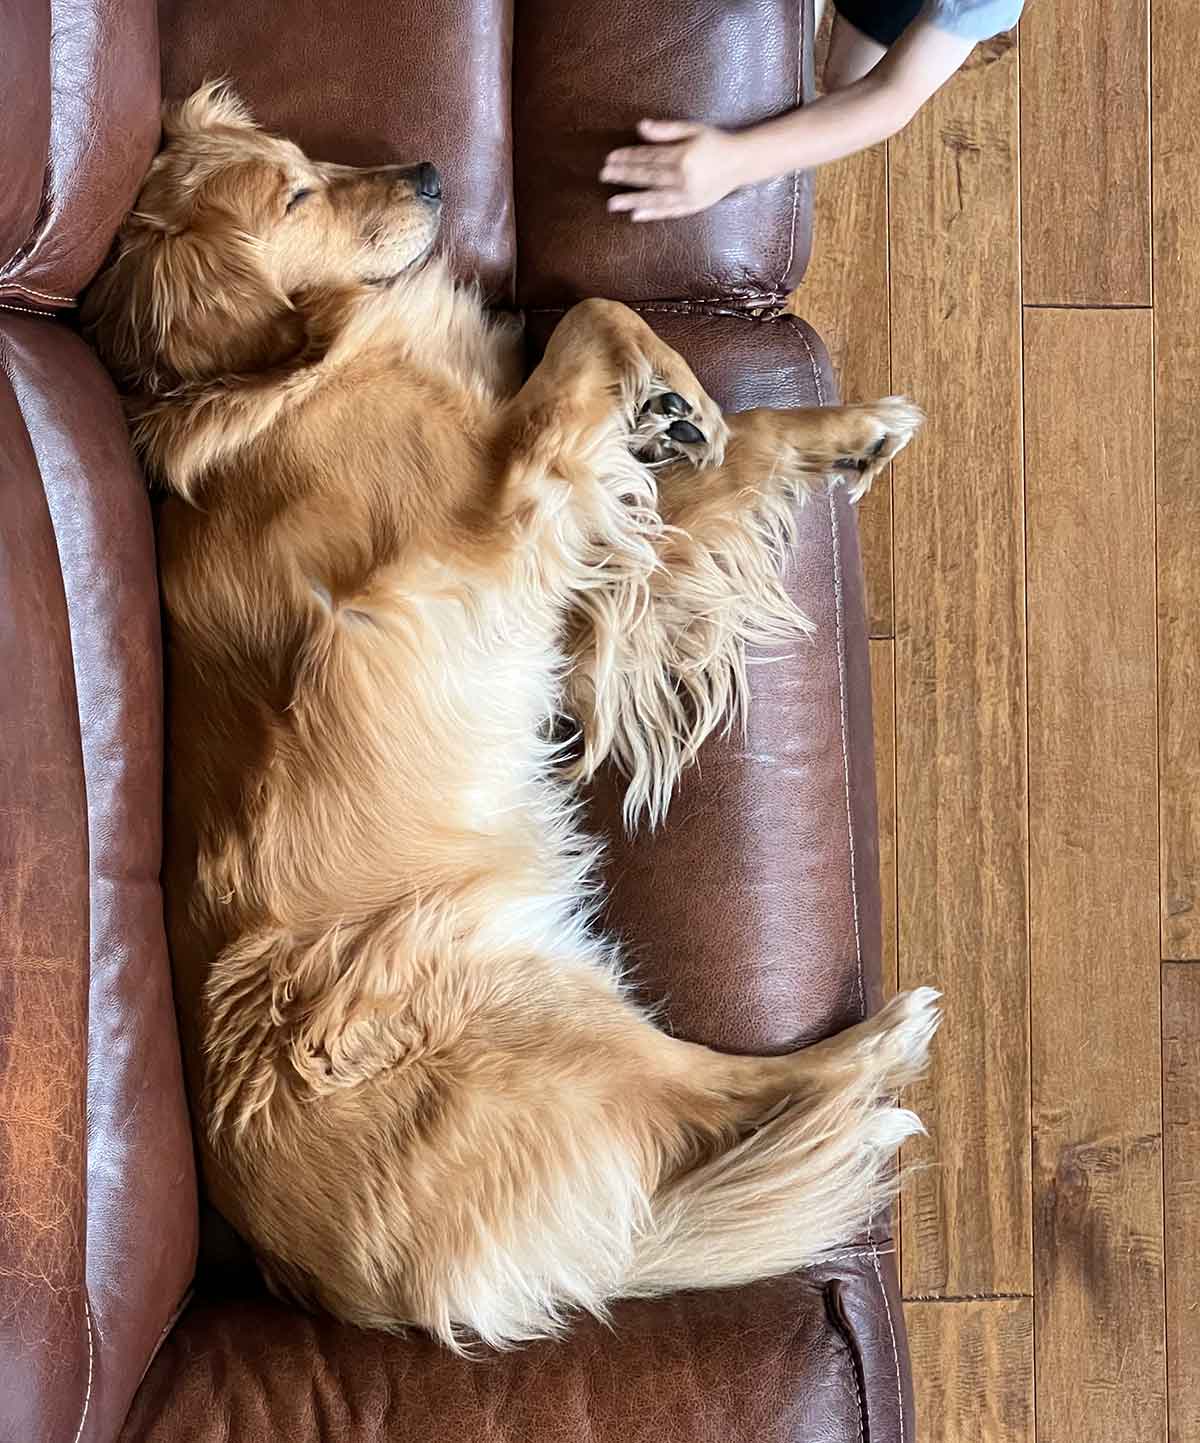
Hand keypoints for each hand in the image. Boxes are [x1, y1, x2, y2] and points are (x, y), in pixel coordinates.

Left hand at [600, 120, 747, 221]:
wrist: (742, 162)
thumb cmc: (716, 142)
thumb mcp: (693, 129)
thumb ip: (667, 130)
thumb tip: (641, 127)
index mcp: (682, 156)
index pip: (648, 157)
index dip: (628, 157)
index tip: (610, 158)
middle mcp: (683, 178)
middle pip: (647, 177)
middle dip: (624, 176)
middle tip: (604, 176)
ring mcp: (687, 195)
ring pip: (654, 198)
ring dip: (631, 200)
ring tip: (613, 203)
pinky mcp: (692, 206)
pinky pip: (668, 212)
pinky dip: (651, 214)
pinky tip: (636, 215)